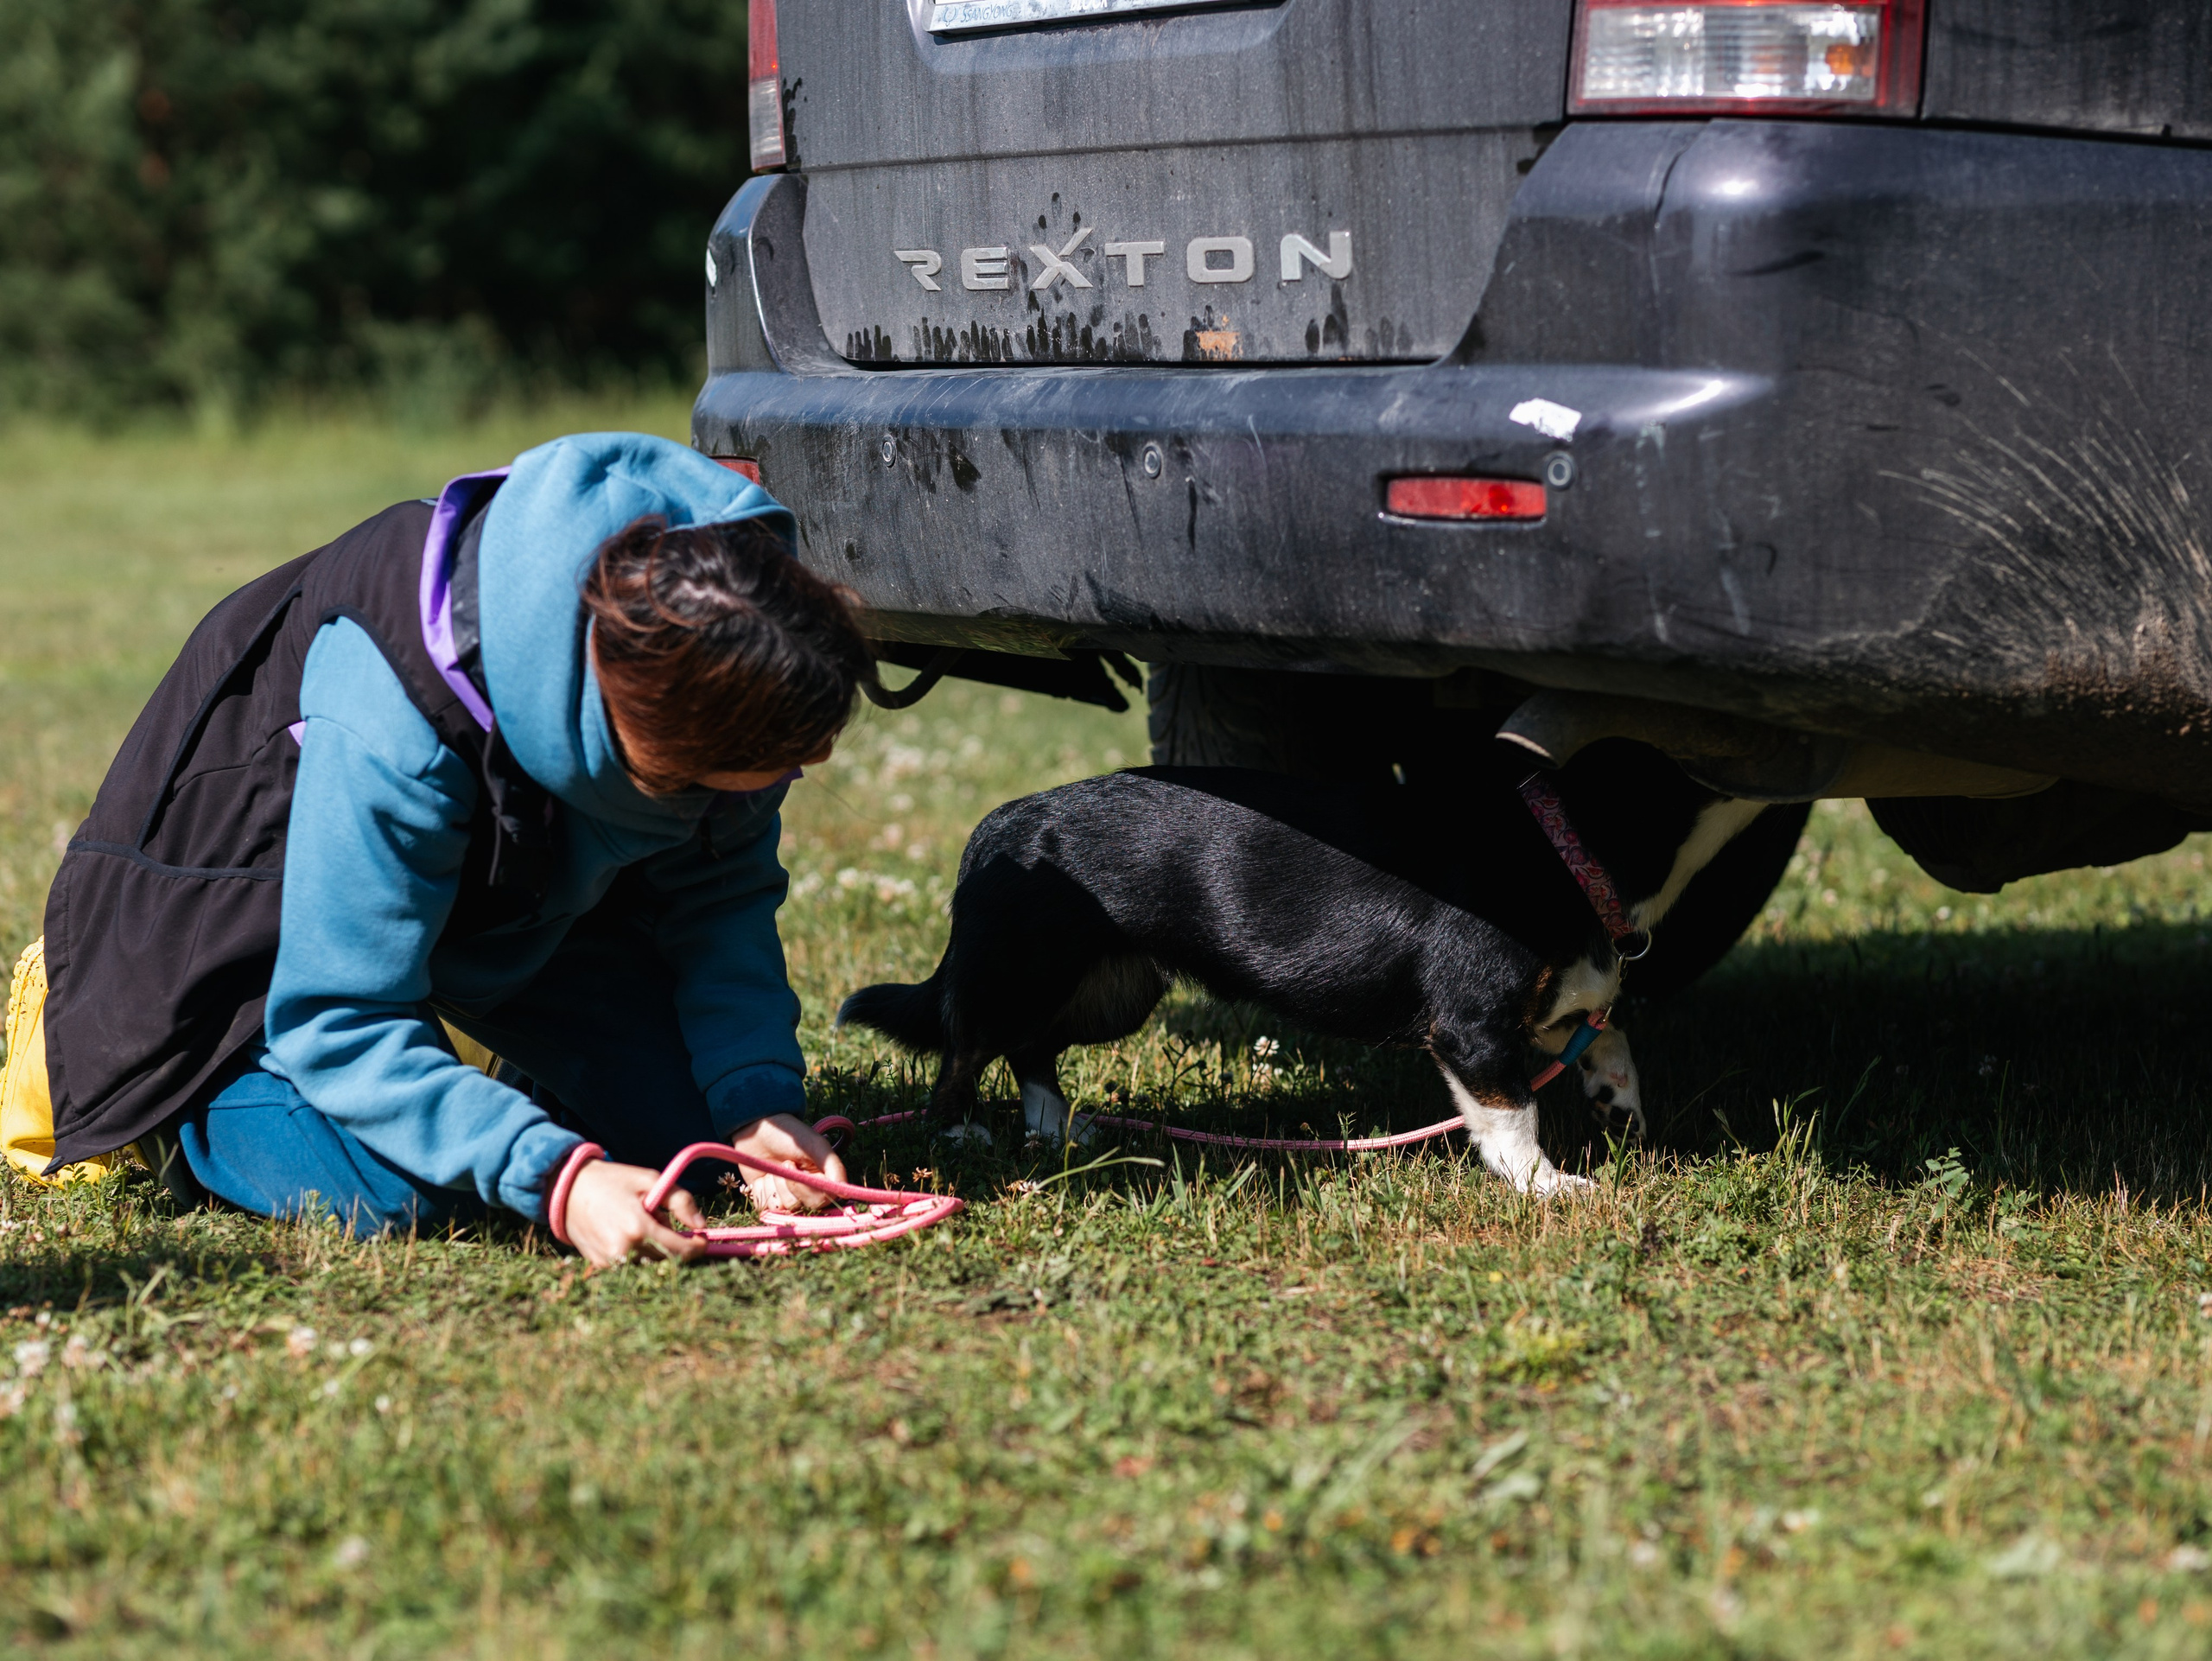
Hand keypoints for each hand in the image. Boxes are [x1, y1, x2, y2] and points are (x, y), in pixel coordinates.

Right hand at [561, 1157, 708, 1267]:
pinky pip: (631, 1266)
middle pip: (667, 1260)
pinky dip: (638, 1254)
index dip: (698, 1247)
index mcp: (639, 1228)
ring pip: (650, 1265)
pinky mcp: (600, 1267)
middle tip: (665, 1224)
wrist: (568, 1191)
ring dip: (656, 1251)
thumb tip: (701, 1225)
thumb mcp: (650, 1180)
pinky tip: (629, 1236)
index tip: (702, 1239)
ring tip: (644, 1227)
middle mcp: (624, 1250)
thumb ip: (681, 1201)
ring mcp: (610, 1262)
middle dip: (674, 1245)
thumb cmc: (612, 1182)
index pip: (681, 1251)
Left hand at [732, 1113, 846, 1212]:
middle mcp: (807, 1191)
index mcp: (823, 1178)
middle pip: (805, 1205)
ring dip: (776, 1185)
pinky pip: (768, 1206)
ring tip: (774, 1168)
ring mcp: (787, 1196)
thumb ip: (833, 1166)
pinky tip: (763, 1176)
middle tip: (786, 1163)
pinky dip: (763, 1190)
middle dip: (791, 1185)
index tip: (793, 1166)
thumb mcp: (815, 1145)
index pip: (824, 1199)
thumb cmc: (789, 1134)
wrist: (756, 1129)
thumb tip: (843, 1191)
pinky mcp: (769, 1200)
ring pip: (786, 1207)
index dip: (809, 1189)